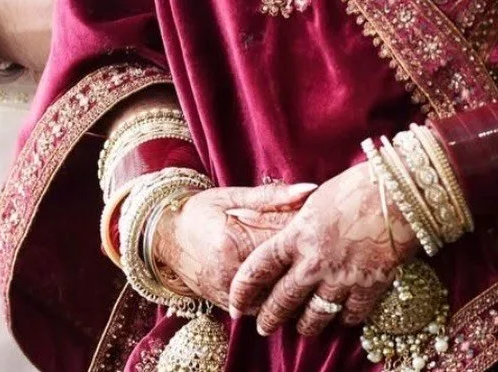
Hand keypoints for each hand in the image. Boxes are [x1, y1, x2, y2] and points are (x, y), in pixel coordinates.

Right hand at [153, 183, 315, 308]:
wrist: (166, 238)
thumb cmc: (200, 211)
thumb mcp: (233, 196)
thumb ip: (272, 196)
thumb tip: (311, 189)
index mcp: (232, 242)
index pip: (282, 241)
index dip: (307, 234)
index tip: (326, 225)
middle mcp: (230, 274)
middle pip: (283, 273)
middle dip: (308, 262)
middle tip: (331, 249)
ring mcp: (228, 295)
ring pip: (276, 297)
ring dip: (297, 285)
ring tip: (318, 268)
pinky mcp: (228, 307)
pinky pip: (263, 307)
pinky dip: (280, 297)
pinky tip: (294, 285)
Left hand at [228, 161, 416, 338]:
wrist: (400, 192)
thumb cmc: (357, 185)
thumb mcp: (317, 196)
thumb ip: (299, 219)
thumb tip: (286, 229)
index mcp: (297, 234)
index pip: (258, 268)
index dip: (243, 289)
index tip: (235, 303)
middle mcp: (314, 261)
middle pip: (283, 300)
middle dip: (269, 318)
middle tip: (263, 327)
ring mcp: (342, 277)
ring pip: (315, 316)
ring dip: (306, 326)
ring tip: (302, 329)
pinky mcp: (369, 287)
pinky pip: (350, 315)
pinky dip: (344, 319)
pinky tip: (341, 318)